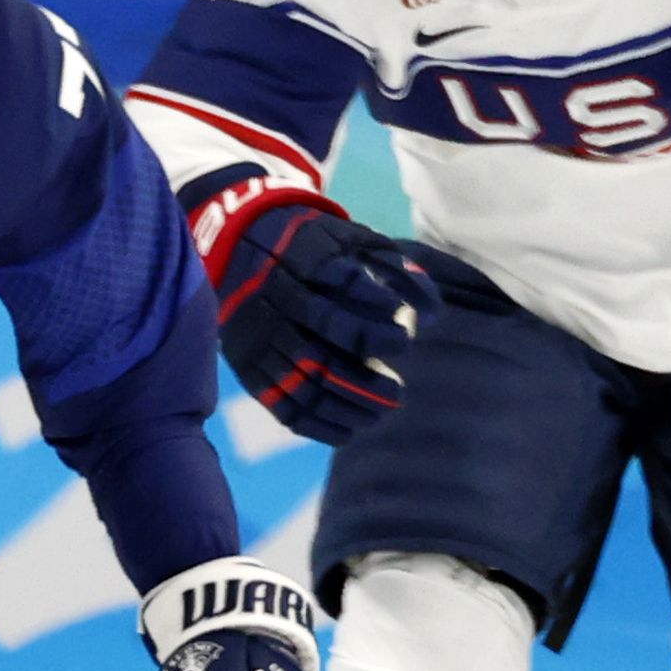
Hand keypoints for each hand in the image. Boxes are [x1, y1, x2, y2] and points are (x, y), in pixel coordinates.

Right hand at [192, 180, 431, 445]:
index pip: (341, 282)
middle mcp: (276, 294)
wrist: (238, 247)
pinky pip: (280, 403)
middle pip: (321, 340)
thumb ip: (394, 269)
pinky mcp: (247, 365)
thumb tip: (432, 313)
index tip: (405, 335)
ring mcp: (258, 334)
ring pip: (303, 377)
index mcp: (303, 254)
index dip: (374, 310)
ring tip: (382, 413)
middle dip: (363, 370)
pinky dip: (317, 424)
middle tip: (398, 390)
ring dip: (347, 404)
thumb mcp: (351, 239)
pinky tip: (349, 431)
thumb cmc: (313, 247)